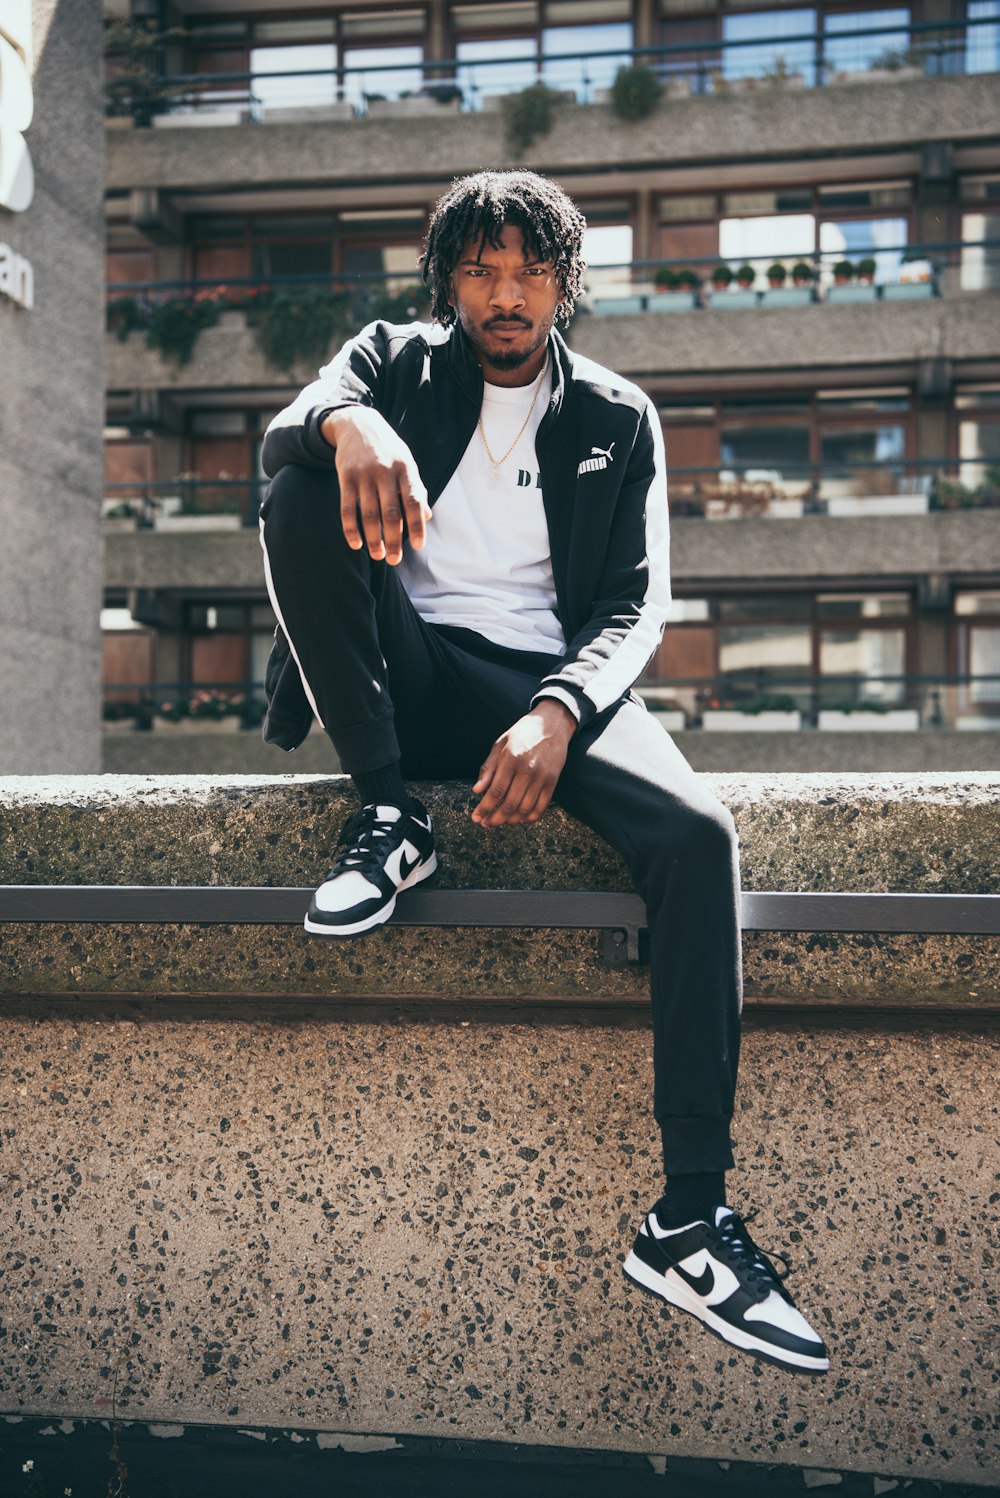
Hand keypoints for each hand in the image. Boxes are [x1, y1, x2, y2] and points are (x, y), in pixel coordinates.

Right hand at [322, 406, 430, 564]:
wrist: (358, 424)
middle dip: (394, 539)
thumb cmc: (388, 450)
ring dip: (373, 538)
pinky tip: (356, 544)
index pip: (413, 501)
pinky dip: (350, 529)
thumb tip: (426, 517)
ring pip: (369, 514)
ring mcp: (364, 474)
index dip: (417, 525)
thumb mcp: (407, 464)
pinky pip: (347, 508)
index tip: (418, 546)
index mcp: (405, 469)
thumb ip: (416, 489)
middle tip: (394, 560)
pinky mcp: (345, 477)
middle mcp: (385, 472)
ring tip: (378, 555)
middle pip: (391, 513)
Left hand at [471, 700, 575, 826]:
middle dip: (495, 818)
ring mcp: (542, 776)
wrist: (552, 724)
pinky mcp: (553, 781)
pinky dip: (531, 816)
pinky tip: (521, 819)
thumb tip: (477, 790)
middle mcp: (527, 770)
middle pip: (509, 803)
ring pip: (525, 808)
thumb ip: (488, 768)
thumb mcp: (500, 744)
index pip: (496, 791)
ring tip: (501, 822)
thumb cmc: (522, 733)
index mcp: (511, 759)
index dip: (485, 808)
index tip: (476, 817)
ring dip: (511, 820)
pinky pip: (542, 805)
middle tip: (486, 824)